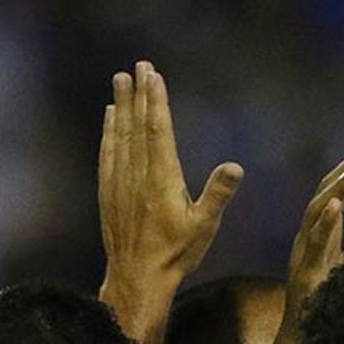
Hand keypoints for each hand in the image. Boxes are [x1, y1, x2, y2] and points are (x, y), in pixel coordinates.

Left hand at [99, 62, 243, 295]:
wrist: (137, 276)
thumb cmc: (177, 253)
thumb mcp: (205, 226)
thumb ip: (218, 194)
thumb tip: (235, 166)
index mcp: (162, 179)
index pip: (158, 130)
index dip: (156, 100)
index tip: (153, 75)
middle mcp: (137, 174)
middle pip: (137, 125)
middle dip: (138, 94)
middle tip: (138, 66)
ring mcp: (119, 181)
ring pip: (120, 135)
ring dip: (121, 105)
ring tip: (120, 80)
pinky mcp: (108, 191)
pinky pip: (108, 152)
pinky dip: (109, 130)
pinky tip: (110, 117)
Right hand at [280, 137, 343, 343]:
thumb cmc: (329, 304)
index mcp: (321, 232)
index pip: (339, 191)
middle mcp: (309, 236)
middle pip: (326, 191)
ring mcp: (305, 254)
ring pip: (317, 211)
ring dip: (338, 187)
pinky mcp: (306, 274)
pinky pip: (313, 243)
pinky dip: (325, 221)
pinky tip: (338, 203)